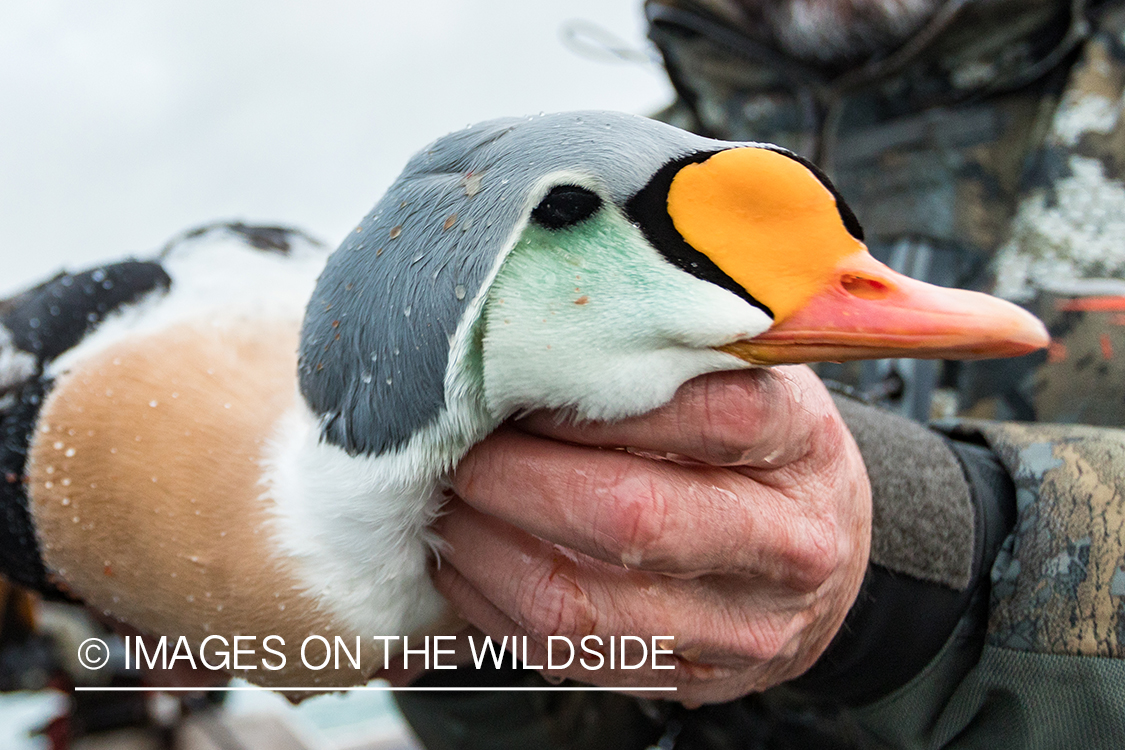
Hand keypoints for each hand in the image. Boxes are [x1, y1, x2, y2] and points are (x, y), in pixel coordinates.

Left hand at [432, 366, 870, 704]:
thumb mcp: (747, 377)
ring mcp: (740, 629)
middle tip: (461, 447)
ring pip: (579, 606)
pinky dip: (492, 606)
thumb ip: (671, 356)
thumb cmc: (765, 449)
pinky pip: (564, 657)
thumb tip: (531, 338)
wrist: (827, 559)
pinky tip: (469, 560)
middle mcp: (786, 547)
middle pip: (629, 519)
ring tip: (449, 503)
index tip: (522, 379)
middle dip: (514, 480)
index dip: (592, 399)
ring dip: (483, 552)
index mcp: (802, 446)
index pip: (705, 413)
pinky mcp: (690, 680)